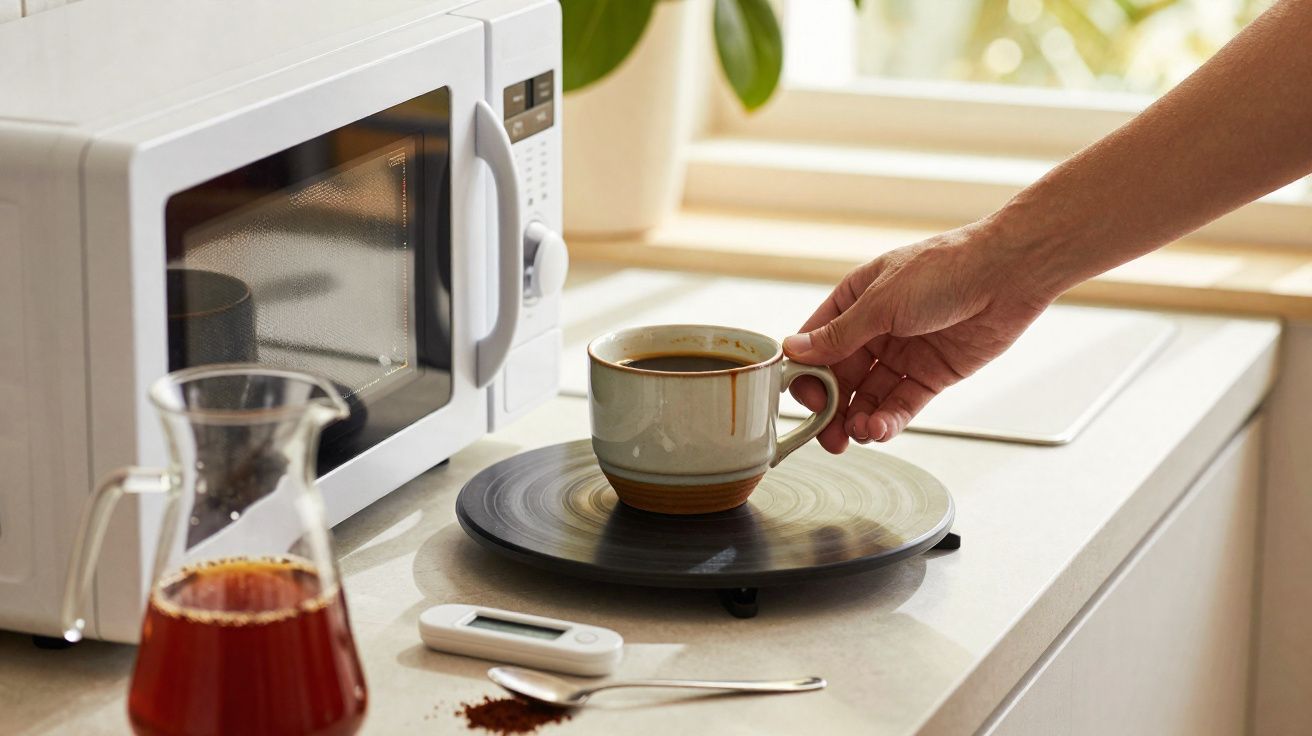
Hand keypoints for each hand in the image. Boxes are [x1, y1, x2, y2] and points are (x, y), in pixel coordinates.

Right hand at [786, 221, 1056, 451]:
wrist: (1007, 275)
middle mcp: (875, 328)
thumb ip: (839, 335)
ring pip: (870, 395)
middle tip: (828, 435)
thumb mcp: (881, 303)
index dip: (808, 374)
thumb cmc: (944, 270)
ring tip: (859, 434)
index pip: (818, 344)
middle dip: (833, 408)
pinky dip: (888, 419)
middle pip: (842, 377)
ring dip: (860, 418)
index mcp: (855, 300)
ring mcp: (903, 353)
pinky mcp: (931, 374)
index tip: (805, 399)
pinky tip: (879, 428)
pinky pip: (901, 403)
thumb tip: (794, 351)